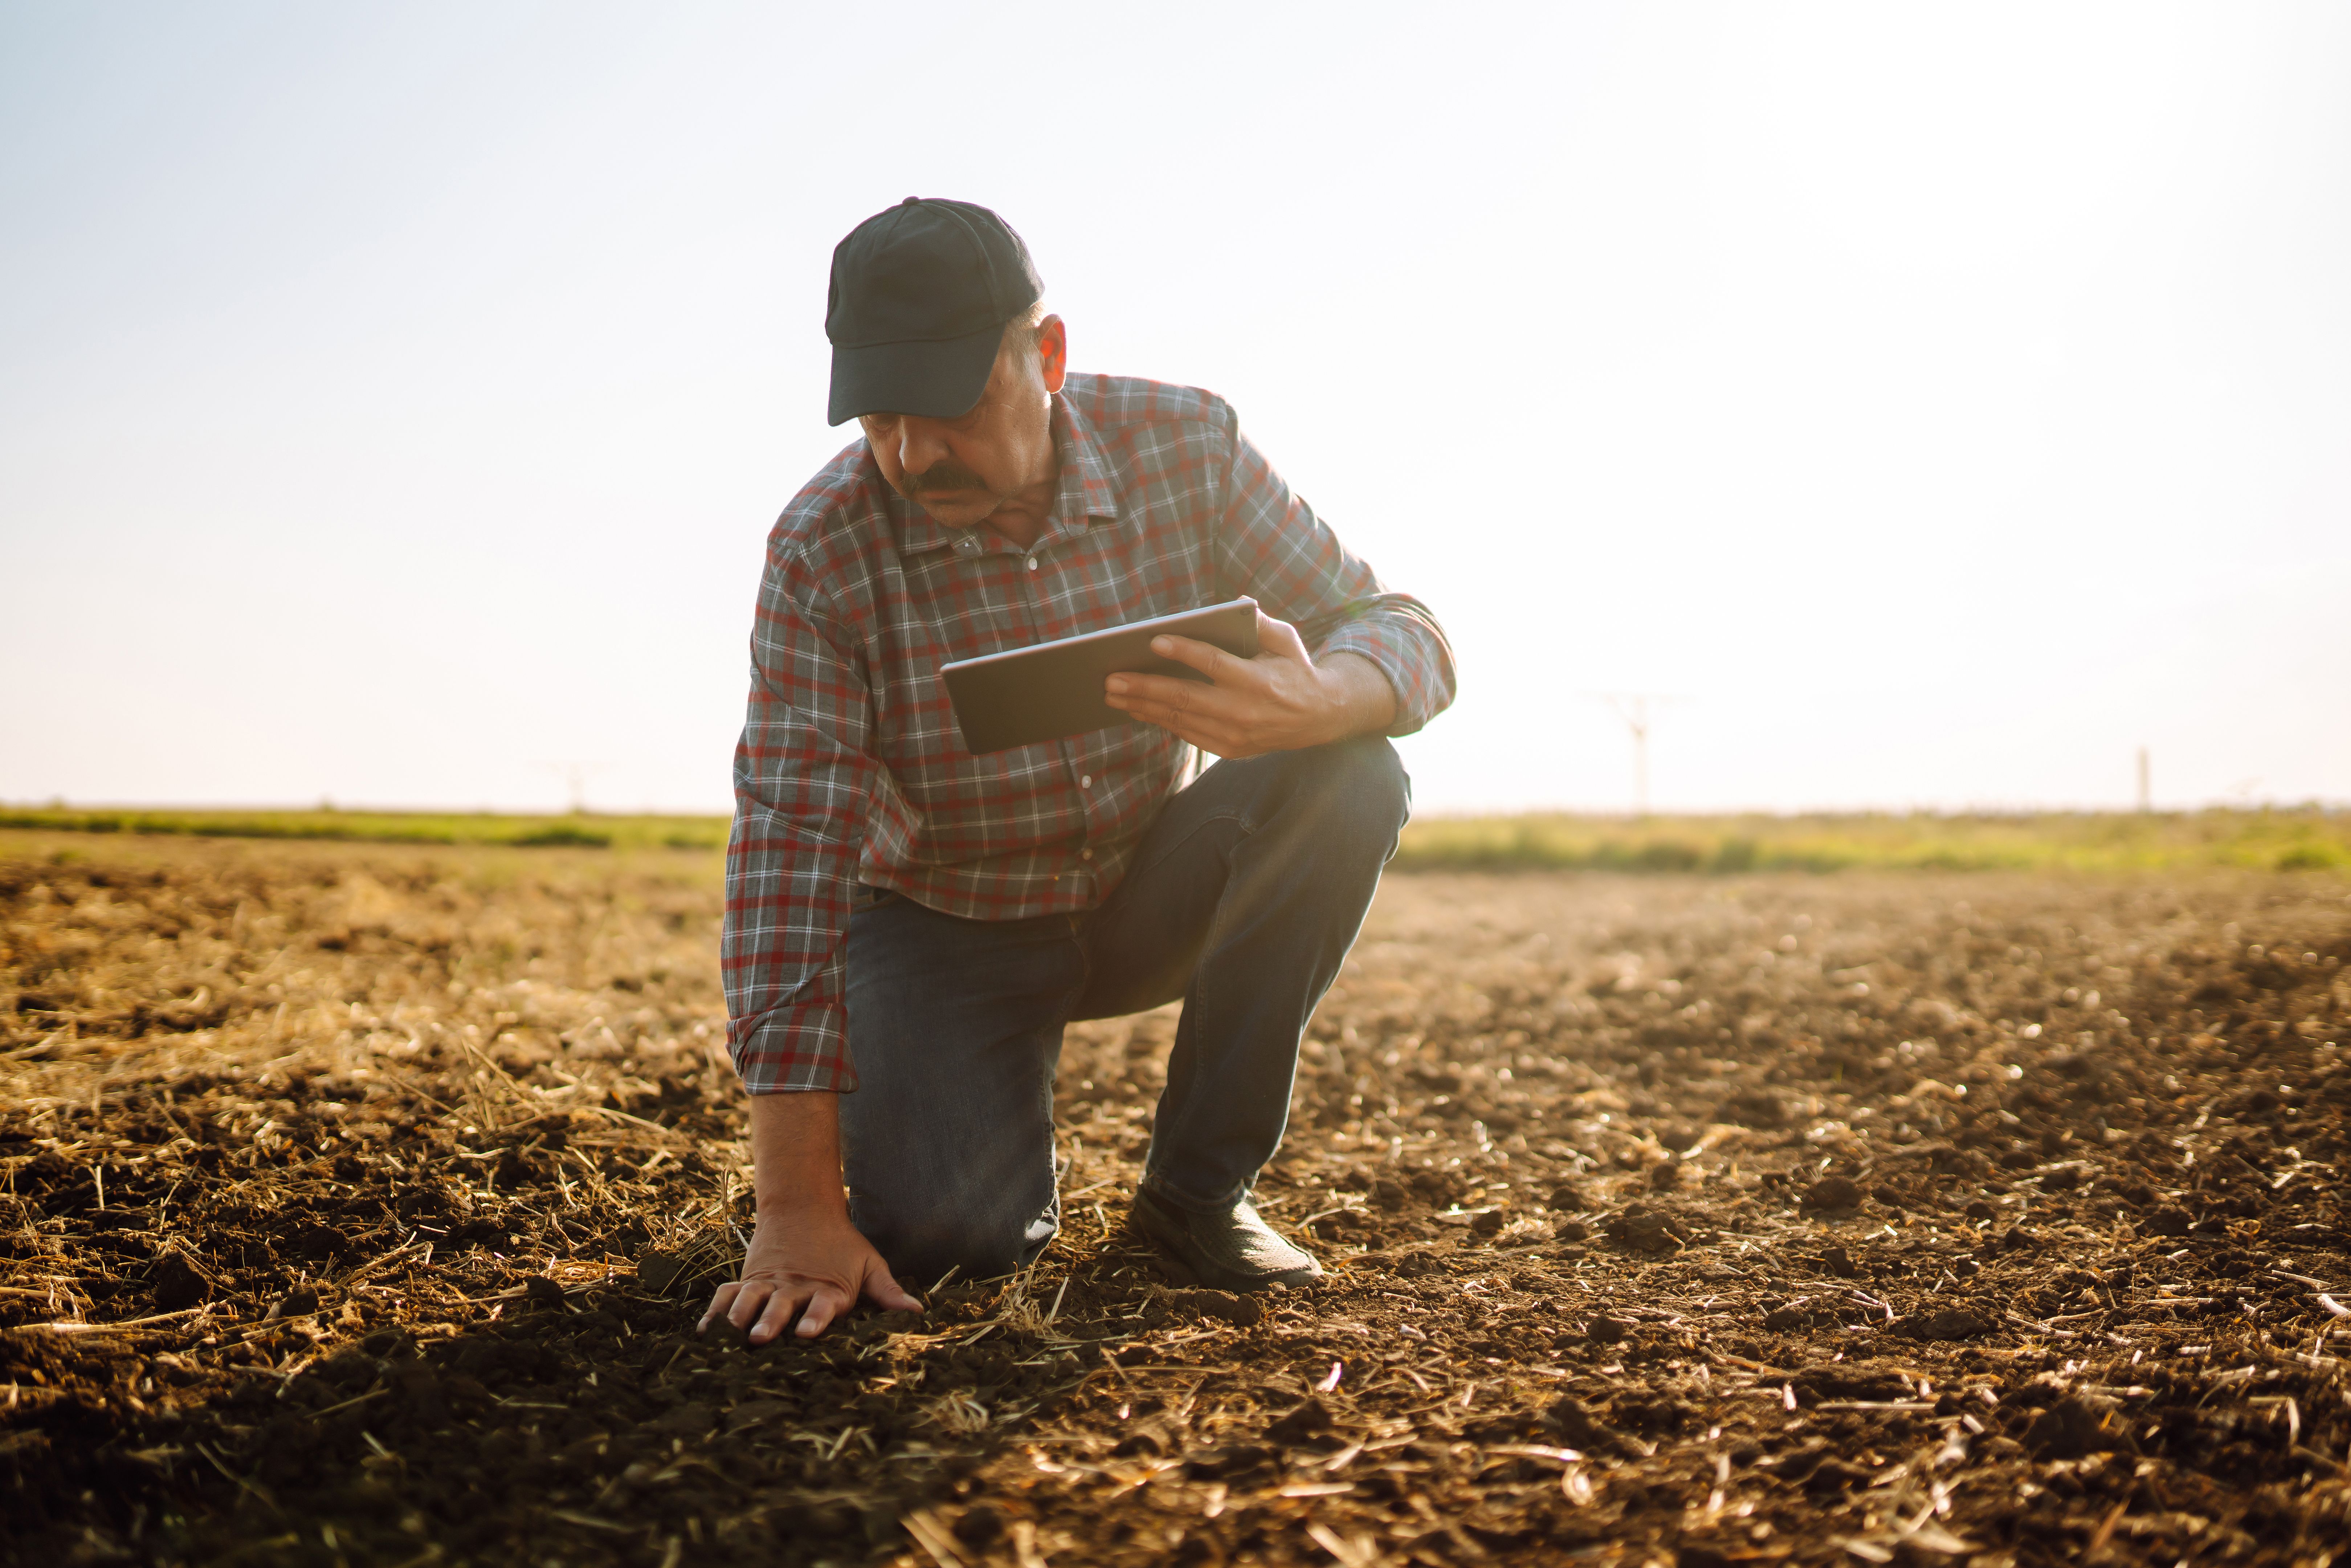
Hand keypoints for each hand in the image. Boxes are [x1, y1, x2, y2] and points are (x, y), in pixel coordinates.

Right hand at [698, 1207, 918, 1344]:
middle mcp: (795, 1288)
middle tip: (760, 1338)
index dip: (815, 1319)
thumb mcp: (868, 1264)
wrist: (804, 1209)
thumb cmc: (842, 1246)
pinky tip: (703, 1333)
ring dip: (740, 1316)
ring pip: (750, 1299)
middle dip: (771, 1321)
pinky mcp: (749, 1280)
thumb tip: (917, 1312)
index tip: (807, 1333)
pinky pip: (727, 1296)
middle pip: (781, 1305)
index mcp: (827, 1288)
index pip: (822, 1305)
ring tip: (728, 1333)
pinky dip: (715, 1312)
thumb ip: (887, 1291)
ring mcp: (768, 1283)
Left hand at [1103, 610, 1394, 757]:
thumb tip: (1237, 604)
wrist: (1319, 718)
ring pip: (1181, 719)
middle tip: (1112, 679)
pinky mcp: (1230, 750)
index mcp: (1259, 680)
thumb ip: (1262, 623)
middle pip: (1186, 697)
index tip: (1154, 641)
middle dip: (1145, 688)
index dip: (1184, 651)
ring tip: (1114, 695)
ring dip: (1143, 707)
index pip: (1215, 664)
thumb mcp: (1286, 641)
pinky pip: (1188, 735)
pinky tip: (1138, 710)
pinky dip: (1161, 722)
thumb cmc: (1295, 670)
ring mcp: (1236, 735)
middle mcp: (1245, 711)